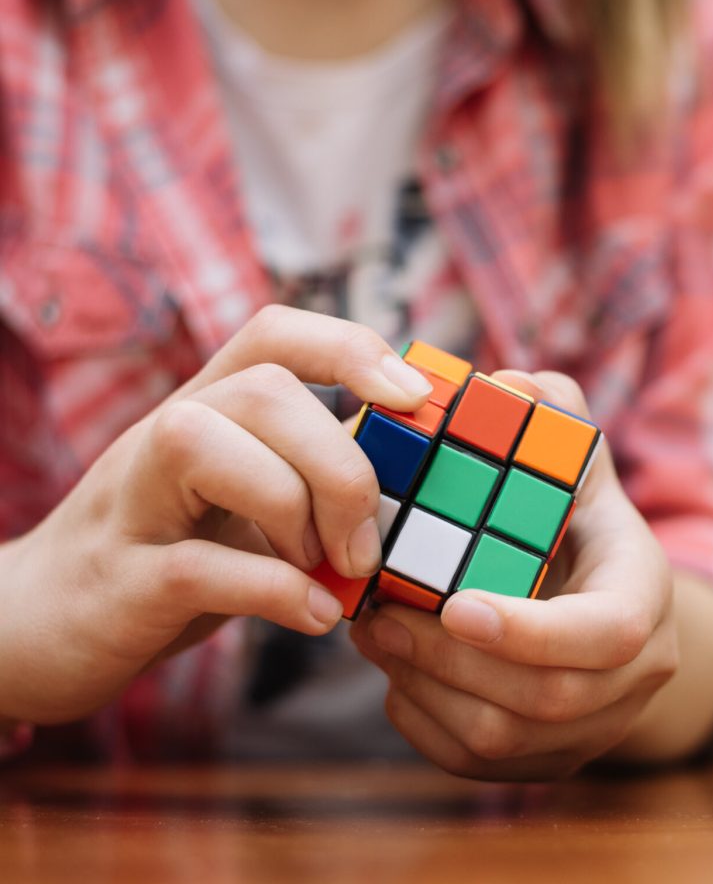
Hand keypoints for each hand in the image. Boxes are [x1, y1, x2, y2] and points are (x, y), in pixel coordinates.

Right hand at [0, 305, 432, 723]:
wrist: (36, 630)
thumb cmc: (168, 556)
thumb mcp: (245, 502)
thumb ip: (314, 476)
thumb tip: (422, 475)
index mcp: (208, 410)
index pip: (275, 334)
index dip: (352, 347)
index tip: (414, 396)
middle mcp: (164, 438)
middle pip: (262, 390)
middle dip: (341, 466)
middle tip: (365, 543)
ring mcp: (132, 504)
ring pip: (208, 445)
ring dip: (294, 512)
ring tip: (327, 571)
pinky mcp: (119, 581)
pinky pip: (197, 564)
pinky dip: (273, 591)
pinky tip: (314, 615)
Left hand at [351, 371, 680, 780]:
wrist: (606, 605)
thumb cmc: (577, 520)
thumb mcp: (576, 461)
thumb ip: (550, 416)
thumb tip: (510, 385)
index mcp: (646, 595)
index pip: (609, 634)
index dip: (531, 630)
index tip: (454, 603)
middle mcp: (635, 677)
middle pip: (546, 698)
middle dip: (449, 658)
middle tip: (378, 615)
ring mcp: (594, 730)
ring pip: (501, 739)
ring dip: (423, 687)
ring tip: (374, 633)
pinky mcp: (548, 761)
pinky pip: (475, 763)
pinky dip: (421, 719)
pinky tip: (398, 670)